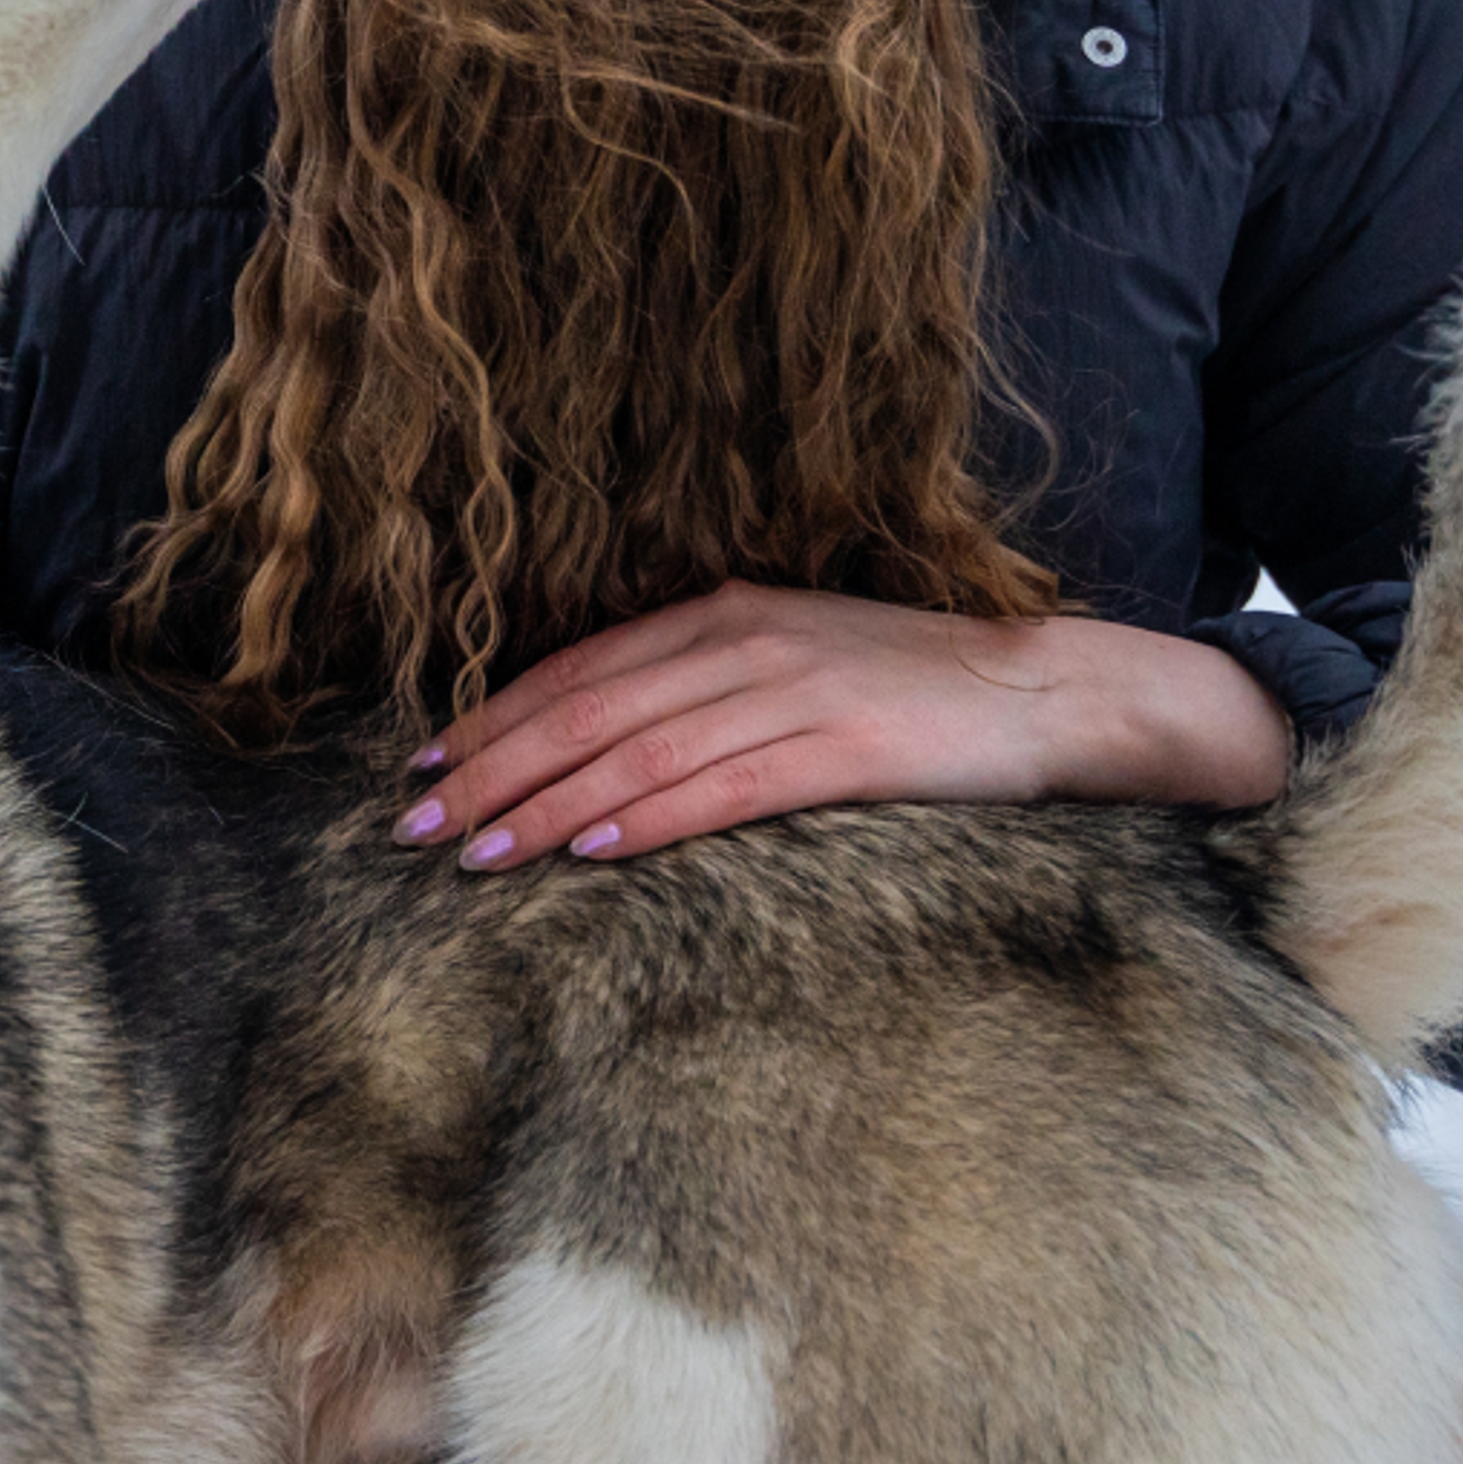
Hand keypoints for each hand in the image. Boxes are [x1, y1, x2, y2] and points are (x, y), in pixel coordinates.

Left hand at [390, 581, 1292, 870]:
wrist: (1046, 692)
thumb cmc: (910, 688)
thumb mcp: (792, 661)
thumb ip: (702, 687)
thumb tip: (601, 742)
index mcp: (723, 612)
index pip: (579, 668)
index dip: (494, 716)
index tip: (424, 765)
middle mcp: (743, 640)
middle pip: (587, 708)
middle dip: (491, 766)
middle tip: (416, 821)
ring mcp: (793, 690)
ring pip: (637, 750)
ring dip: (544, 802)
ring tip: (476, 851)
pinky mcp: (844, 748)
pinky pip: (723, 788)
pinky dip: (646, 818)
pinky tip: (587, 847)